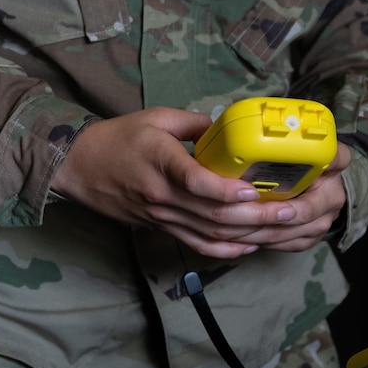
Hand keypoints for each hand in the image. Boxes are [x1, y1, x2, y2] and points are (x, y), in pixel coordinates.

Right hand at [50, 107, 353, 258]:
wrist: (79, 167)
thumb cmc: (117, 138)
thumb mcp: (154, 117)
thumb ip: (193, 122)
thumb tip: (226, 127)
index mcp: (160, 162)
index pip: (193, 181)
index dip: (224, 190)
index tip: (250, 190)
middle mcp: (162, 195)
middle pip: (211, 214)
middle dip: (253, 216)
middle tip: (288, 211)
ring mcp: (162, 216)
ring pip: (209, 232)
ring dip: (247, 234)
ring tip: (279, 228)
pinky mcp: (161, 227)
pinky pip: (196, 244)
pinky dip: (224, 249)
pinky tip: (249, 246)